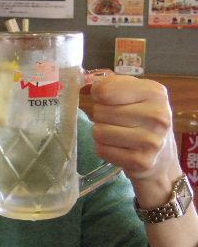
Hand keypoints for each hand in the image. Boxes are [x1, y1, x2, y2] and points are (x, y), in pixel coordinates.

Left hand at [90, 74, 180, 189]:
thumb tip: (85, 86)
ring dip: (101, 133)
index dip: (98, 95)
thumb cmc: (142, 118)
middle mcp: (157, 115)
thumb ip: (109, 84)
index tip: (106, 100)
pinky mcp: (141, 162)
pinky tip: (119, 147)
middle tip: (115, 120)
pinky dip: (104, 149)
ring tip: (116, 134)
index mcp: (155, 92)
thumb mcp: (134, 93)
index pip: (105, 91)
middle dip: (101, 115)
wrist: (162, 155)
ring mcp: (151, 141)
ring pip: (99, 132)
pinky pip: (102, 150)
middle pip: (100, 112)